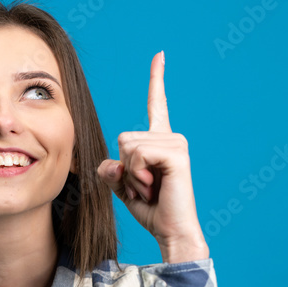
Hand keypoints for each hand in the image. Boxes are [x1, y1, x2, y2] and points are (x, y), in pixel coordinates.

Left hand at [96, 52, 209, 262]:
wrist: (171, 231)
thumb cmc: (151, 210)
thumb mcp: (122, 186)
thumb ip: (111, 170)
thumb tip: (110, 164)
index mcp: (160, 141)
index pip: (157, 104)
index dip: (157, 79)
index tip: (160, 55)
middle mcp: (171, 137)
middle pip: (123, 137)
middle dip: (124, 167)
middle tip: (145, 186)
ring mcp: (176, 143)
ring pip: (127, 147)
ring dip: (131, 175)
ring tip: (150, 188)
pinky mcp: (176, 154)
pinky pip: (137, 156)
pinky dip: (137, 176)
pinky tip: (153, 187)